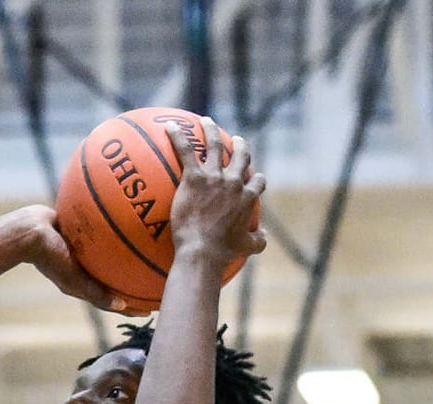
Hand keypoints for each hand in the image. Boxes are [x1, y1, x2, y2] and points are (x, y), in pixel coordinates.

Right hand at [16, 205, 144, 314]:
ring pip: (116, 255)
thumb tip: (122, 306)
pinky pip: (109, 232)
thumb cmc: (47, 255)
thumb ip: (95, 293)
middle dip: (139, 280)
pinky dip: (122, 229)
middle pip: (119, 277)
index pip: (115, 299)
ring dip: (134, 255)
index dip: (135, 305)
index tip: (156, 308)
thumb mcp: (72, 279)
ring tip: (155, 248)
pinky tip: (137, 219)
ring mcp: (86, 251)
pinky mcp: (85, 232)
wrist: (27, 229)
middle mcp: (87, 268)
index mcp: (85, 284)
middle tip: (162, 279)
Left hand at [165, 117, 266, 265]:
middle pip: (241, 157)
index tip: (251, 177)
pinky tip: (169, 125)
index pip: (257, 181)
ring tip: (206, 121)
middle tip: (236, 140)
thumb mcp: (248, 247)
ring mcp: (214, 178)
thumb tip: (263, 236)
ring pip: (215, 146)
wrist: (203, 250)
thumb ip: (259, 240)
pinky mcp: (194, 178)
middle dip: (240, 146)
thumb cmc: (223, 252)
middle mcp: (235, 182)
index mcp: (248, 197)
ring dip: (211, 131)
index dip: (255, 178)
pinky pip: (185, 151)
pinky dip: (178, 136)